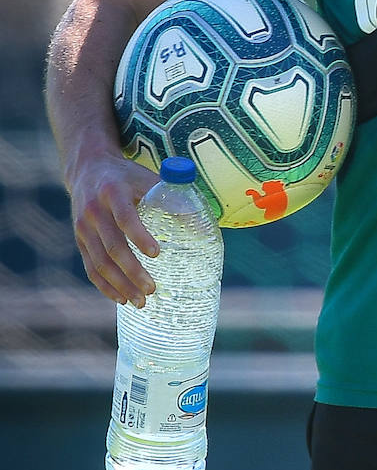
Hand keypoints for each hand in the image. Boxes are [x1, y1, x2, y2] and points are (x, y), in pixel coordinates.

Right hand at [69, 152, 161, 306]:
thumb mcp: (148, 179)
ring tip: (140, 301)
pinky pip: (90, 266)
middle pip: (112, 246)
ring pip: (100, 262)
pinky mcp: (80, 239)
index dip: (140, 236)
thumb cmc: (127, 177)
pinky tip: (120, 298)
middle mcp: (94, 211)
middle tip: (152, 289)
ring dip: (120, 285)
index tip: (157, 253)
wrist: (88, 168)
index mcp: (114, 192)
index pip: (126, 218)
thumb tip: (203, 228)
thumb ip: (173, 198)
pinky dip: (104, 285)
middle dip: (132, 271)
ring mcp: (83, 227)